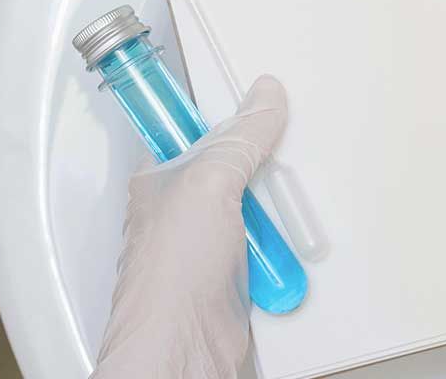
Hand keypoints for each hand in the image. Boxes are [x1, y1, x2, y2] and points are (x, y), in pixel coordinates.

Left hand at [91, 76, 287, 378]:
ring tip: (277, 211)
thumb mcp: (210, 183)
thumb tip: (264, 97)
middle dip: (261, 166)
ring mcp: (211, 241)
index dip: (221, 114)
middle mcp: (183, 208)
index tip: (252, 98)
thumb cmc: (170, 276)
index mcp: (161, 177)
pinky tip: (284, 244)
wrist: (186, 347)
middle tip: (275, 160)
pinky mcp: (236, 272)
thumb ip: (240, 138)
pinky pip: (268, 242)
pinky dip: (282, 243)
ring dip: (273, 210)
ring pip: (255, 205)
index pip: (193, 128)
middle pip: (234, 165)